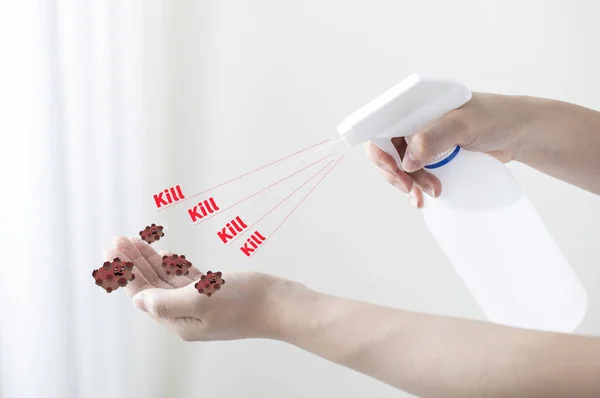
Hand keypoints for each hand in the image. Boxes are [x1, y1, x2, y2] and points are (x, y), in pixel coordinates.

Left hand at [105, 236, 290, 340]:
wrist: (283, 305)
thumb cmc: (246, 303)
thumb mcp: (201, 300)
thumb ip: (165, 301)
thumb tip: (137, 301)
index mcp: (180, 320)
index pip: (143, 294)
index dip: (126, 271)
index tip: (114, 250)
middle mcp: (187, 314)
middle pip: (152, 286)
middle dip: (134, 263)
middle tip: (118, 240)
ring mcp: (202, 303)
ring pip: (168, 279)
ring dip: (151, 260)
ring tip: (134, 241)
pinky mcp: (216, 292)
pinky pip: (186, 277)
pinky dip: (174, 264)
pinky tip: (164, 254)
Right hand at [365, 92, 534, 207]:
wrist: (521, 134)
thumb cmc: (497, 118)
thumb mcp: (464, 125)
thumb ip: (434, 137)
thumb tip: (407, 161)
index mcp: (416, 105)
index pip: (382, 124)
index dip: (379, 148)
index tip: (392, 168)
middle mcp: (415, 121)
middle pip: (387, 149)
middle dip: (395, 172)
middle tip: (410, 187)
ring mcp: (423, 140)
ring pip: (400, 165)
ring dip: (408, 183)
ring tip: (427, 194)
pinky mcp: (433, 157)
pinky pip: (414, 174)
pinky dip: (416, 187)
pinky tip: (423, 198)